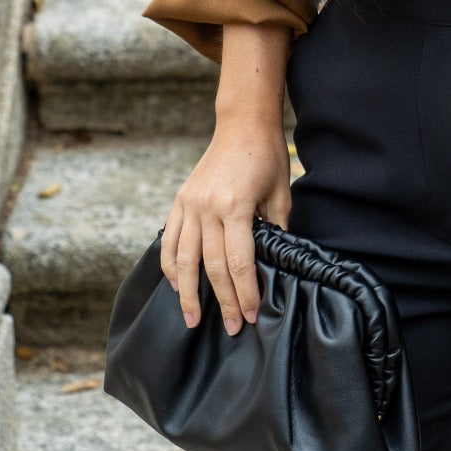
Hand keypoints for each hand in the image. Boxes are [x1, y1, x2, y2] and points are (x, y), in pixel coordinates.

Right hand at [160, 118, 292, 333]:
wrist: (242, 122)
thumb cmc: (266, 157)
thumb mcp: (280, 194)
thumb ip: (275, 231)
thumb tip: (277, 266)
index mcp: (234, 206)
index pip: (238, 262)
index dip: (245, 292)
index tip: (251, 314)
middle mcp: (207, 207)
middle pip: (211, 266)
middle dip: (222, 301)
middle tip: (231, 328)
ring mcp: (189, 203)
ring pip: (183, 258)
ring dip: (187, 293)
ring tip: (192, 319)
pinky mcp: (180, 199)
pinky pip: (170, 239)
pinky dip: (170, 265)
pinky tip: (176, 284)